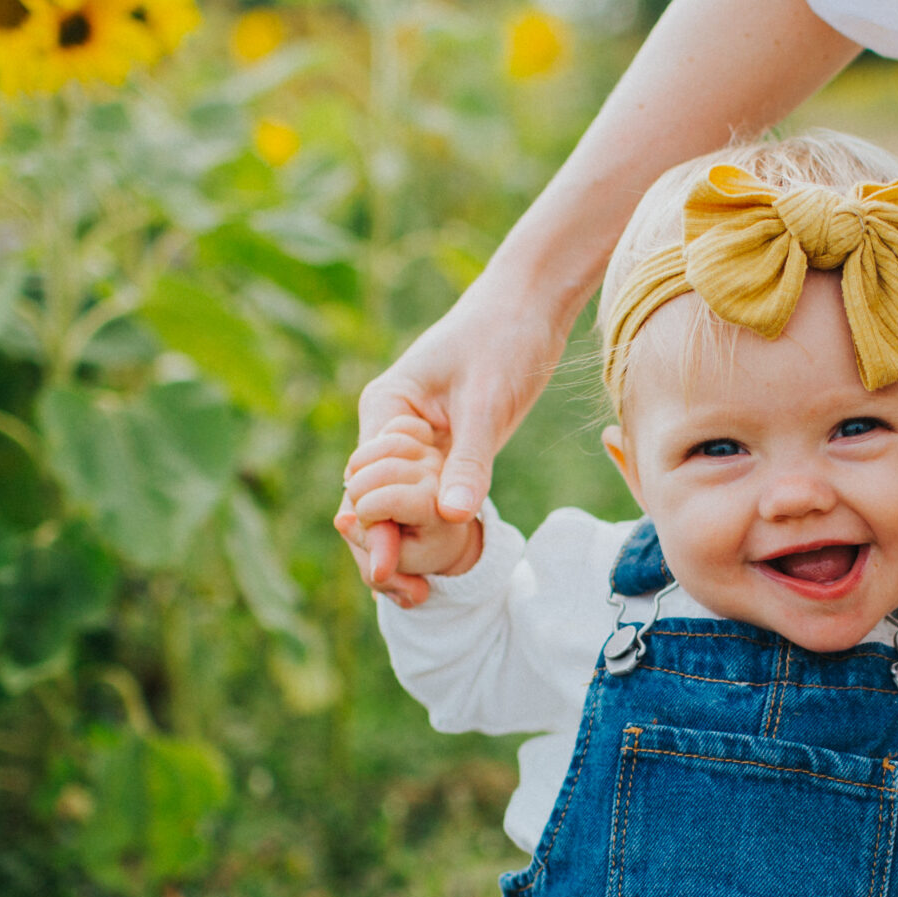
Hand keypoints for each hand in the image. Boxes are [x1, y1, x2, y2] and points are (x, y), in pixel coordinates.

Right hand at [337, 274, 571, 601]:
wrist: (532, 302)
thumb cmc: (504, 336)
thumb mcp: (488, 401)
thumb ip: (471, 459)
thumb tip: (453, 517)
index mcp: (385, 407)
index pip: (365, 480)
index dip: (374, 529)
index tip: (387, 572)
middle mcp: (393, 427)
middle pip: (374, 498)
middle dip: (384, 546)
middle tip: (405, 594)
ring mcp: (419, 440)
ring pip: (401, 502)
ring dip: (406, 543)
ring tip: (417, 594)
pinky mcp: (448, 447)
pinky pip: (431, 495)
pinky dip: (432, 526)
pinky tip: (436, 566)